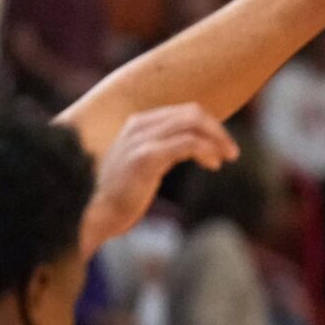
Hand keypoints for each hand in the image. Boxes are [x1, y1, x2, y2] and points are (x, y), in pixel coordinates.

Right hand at [80, 105, 239, 255]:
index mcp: (137, 124)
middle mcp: (138, 125)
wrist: (93, 213)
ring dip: (217, 139)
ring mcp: (141, 139)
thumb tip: (190, 147)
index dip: (208, 126)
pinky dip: (207, 150)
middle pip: (192, 113)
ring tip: (226, 158)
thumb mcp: (141, 164)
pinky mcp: (147, 157)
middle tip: (231, 152)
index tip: (221, 146)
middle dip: (217, 130)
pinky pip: (188, 143)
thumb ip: (161, 150)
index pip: (183, 111)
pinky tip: (213, 165)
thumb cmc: (119, 195)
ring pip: (193, 123)